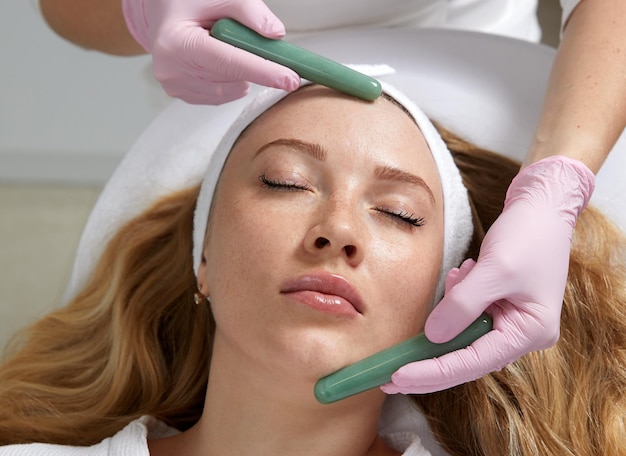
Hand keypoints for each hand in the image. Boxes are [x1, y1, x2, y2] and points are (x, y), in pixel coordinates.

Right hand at [122, 0, 299, 103]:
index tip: (290, 79)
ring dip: (240, 69)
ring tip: (221, 43)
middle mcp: (172, 70)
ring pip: (233, 89)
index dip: (263, 71)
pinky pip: (225, 94)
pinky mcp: (183, 95)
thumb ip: (250, 12)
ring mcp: (176, 86)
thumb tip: (276, 35)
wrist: (165, 12)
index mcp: (177, 42)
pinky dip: (231, 78)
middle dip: (253, 62)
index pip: (229, 62)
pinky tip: (217, 58)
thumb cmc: (190, 1)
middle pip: (234, 77)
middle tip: (246, 37)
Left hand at [381, 156, 594, 393]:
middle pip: (466, 357)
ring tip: (462, 275)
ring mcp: (511, 321)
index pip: (473, 362)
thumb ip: (462, 305)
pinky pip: (467, 313)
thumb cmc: (529, 234)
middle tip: (388, 375)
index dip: (433, 372)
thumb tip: (432, 337)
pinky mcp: (499, 306)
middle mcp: (522, 334)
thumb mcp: (494, 270)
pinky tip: (465, 272)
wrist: (543, 205)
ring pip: (464, 334)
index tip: (398, 377)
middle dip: (429, 360)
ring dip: (450, 310)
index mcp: (530, 332)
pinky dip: (457, 296)